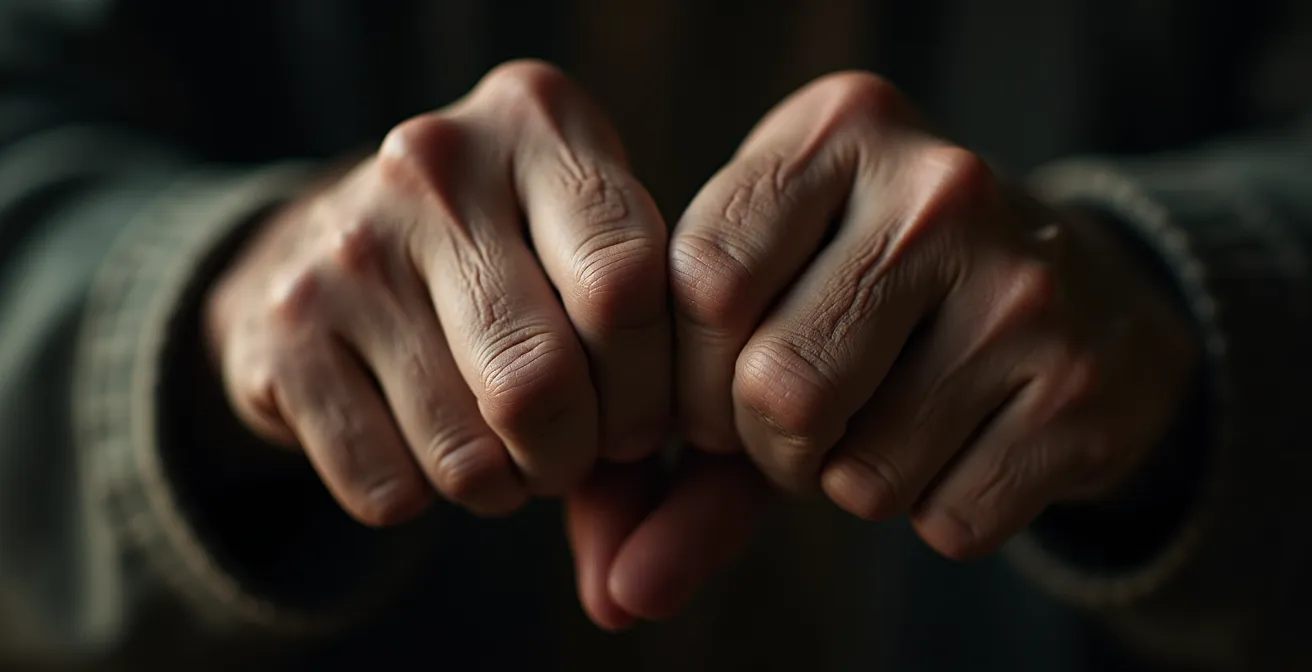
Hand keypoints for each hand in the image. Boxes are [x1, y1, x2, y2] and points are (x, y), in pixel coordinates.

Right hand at [207, 60, 771, 630]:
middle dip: (578, 453)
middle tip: (573, 449)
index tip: (643, 416)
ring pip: (467, 453)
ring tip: (504, 448)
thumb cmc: (510, 269)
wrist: (332, 248)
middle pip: (542, 378)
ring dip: (505, 486)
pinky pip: (386, 486)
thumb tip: (630, 593)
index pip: (629, 285)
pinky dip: (424, 497)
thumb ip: (645, 401)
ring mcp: (345, 242)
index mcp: (539, 124)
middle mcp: (435, 163)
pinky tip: (423, 442)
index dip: (651, 389)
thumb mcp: (589, 279)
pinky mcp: (278, 328)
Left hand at [670, 72, 1200, 558]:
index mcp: (837, 132)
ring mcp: (1022, 284)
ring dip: (846, 483)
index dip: (683, 379)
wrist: (1083, 294)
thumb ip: (677, 443)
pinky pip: (947, 519)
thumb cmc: (879, 300)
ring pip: (858, 472)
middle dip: (763, 444)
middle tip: (794, 426)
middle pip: (775, 384)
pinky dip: (933, 514)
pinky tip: (963, 443)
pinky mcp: (1080, 384)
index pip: (701, 283)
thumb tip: (620, 594)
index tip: (708, 396)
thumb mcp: (775, 307)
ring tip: (886, 420)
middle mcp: (938, 188)